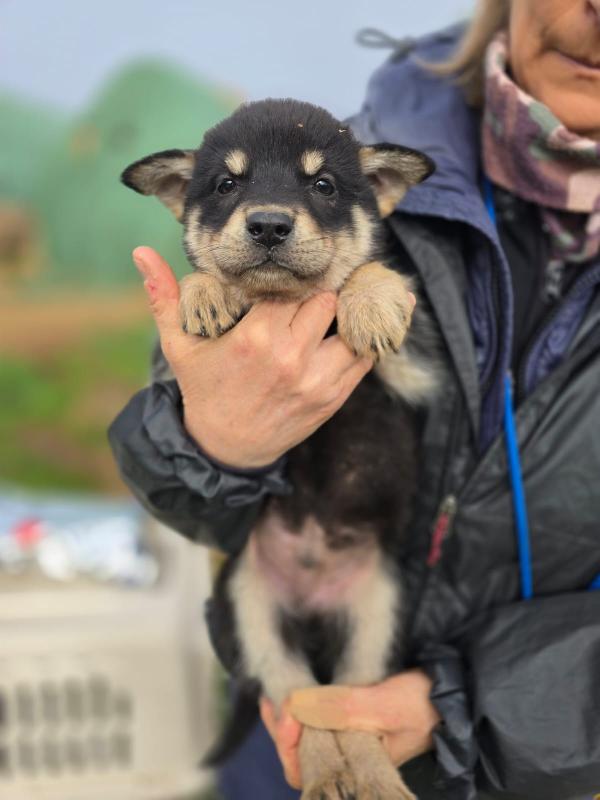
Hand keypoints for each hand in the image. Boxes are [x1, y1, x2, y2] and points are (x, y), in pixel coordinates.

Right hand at [132, 247, 372, 467]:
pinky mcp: (333, 397)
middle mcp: (291, 357)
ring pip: (353, 327)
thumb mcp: (179, 346)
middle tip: (313, 291)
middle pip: (326, 300)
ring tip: (339, 307)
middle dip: (318, 293)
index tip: (287, 278)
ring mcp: (317, 380)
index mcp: (255, 338)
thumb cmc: (203, 389)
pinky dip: (364, 340)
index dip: (290, 280)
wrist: (226, 448)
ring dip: (347, 315)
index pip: (290, 287)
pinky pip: (364, 358)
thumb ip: (164, 298)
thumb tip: (140, 253)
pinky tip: (358, 328)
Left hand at [260, 670, 440, 789]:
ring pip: (303, 737)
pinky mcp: (350, 720)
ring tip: (278, 690)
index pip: (303, 770)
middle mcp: (348, 758)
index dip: (287, 744)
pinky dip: (300, 705)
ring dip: (287, 715)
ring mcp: (348, 740)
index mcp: (356, 766)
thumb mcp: (387, 704)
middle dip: (279, 726)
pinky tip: (295, 688)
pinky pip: (315, 720)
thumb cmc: (426, 704)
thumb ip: (346, 707)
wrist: (453, 694)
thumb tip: (299, 703)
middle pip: (296, 754)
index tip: (285, 711)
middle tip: (273, 695)